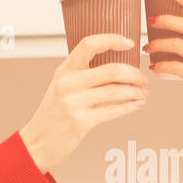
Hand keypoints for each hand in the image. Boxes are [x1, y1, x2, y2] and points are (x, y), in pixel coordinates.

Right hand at [19, 34, 148, 171]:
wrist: (38, 142)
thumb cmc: (54, 114)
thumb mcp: (62, 87)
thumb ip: (83, 75)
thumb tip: (118, 68)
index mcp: (64, 70)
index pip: (89, 44)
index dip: (112, 40)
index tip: (129, 43)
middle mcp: (68, 83)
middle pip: (111, 70)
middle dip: (134, 74)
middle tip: (143, 79)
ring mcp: (73, 102)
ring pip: (116, 91)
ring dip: (136, 91)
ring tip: (144, 93)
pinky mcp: (81, 121)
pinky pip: (113, 111)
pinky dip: (130, 106)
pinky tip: (138, 104)